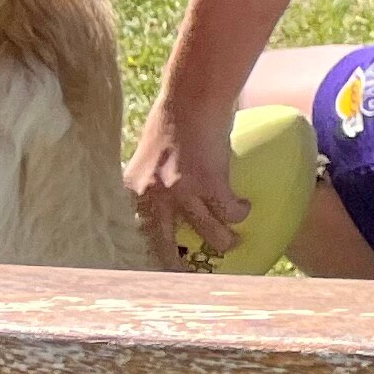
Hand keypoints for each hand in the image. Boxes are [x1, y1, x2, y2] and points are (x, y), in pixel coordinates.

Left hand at [128, 97, 243, 265]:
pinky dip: (239, 211)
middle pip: (162, 245)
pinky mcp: (210, 183)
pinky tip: (243, 206)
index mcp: (132, 191)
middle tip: (189, 275)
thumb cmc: (171, 122)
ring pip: (208, 232)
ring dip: (223, 241)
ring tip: (231, 243)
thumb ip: (150, 185)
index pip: (130, 236)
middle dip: (176, 265)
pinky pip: (230, 210)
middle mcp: (151, 197)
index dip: (140, 257)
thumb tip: (160, 207)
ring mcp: (181, 192)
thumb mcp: (148, 160)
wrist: (192, 97)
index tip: (151, 273)